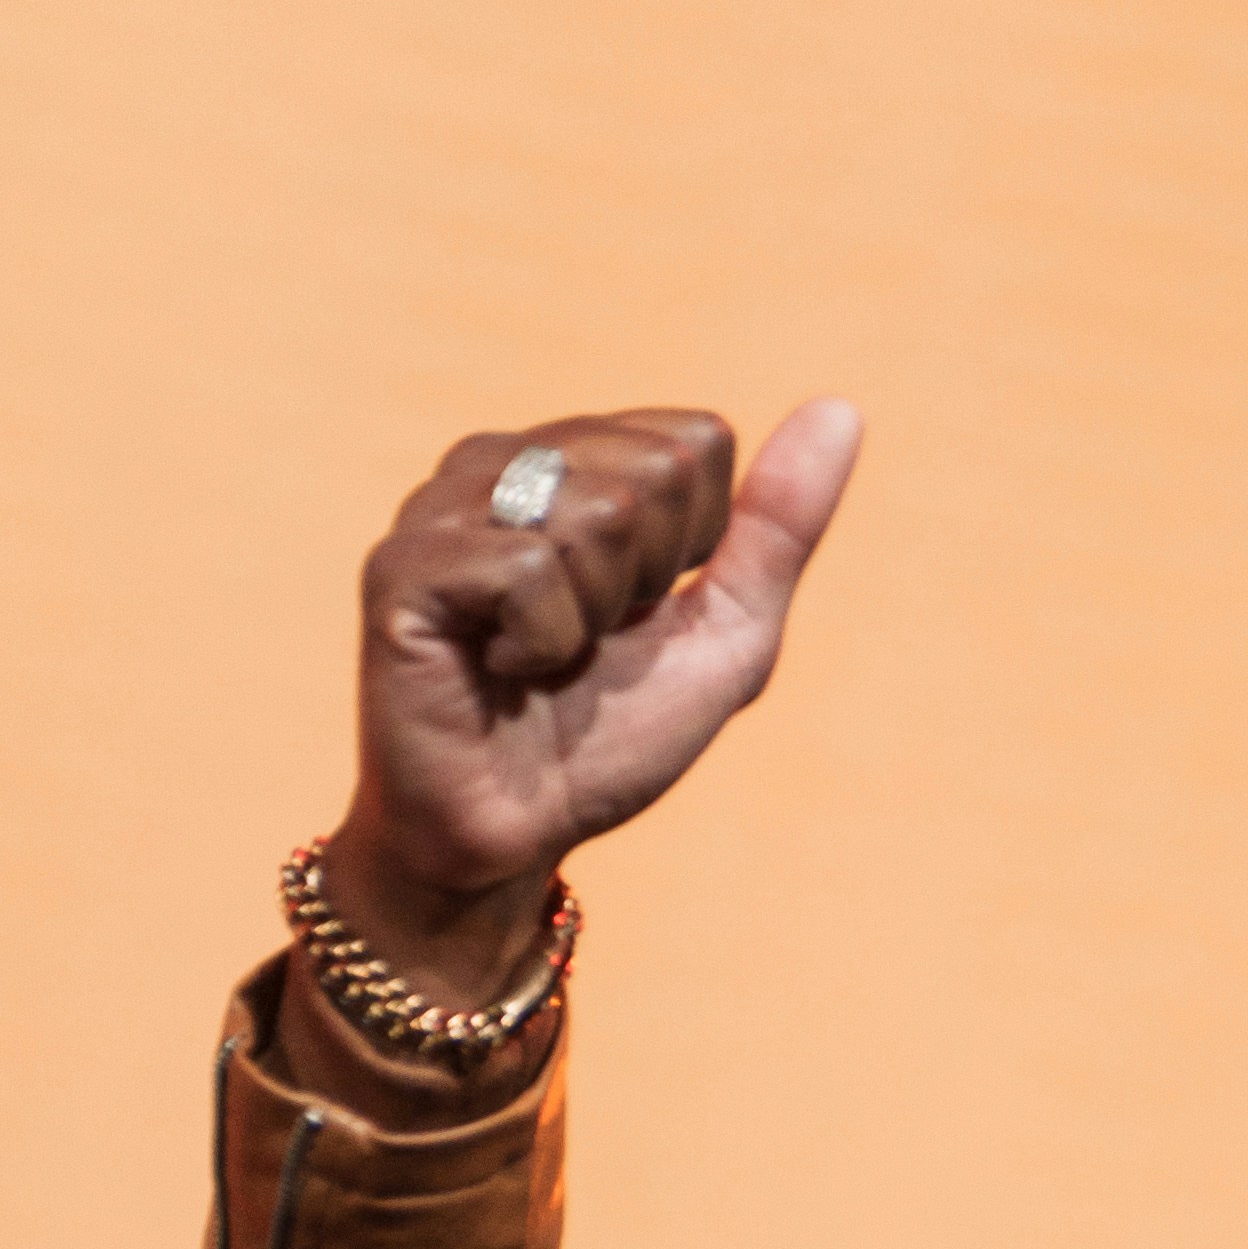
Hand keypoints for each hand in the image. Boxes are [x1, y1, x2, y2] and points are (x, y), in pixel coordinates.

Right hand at [313, 395, 865, 1007]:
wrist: (513, 839)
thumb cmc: (606, 739)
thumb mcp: (724, 635)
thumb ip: (777, 530)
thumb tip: (842, 409)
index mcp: (572, 460)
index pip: (695, 441)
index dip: (694, 549)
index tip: (635, 613)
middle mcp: (501, 461)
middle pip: (654, 471)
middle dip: (647, 582)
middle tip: (585, 644)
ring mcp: (443, 505)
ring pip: (596, 512)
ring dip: (597, 617)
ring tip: (541, 657)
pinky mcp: (404, 564)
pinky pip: (530, 565)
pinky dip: (545, 640)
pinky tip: (502, 668)